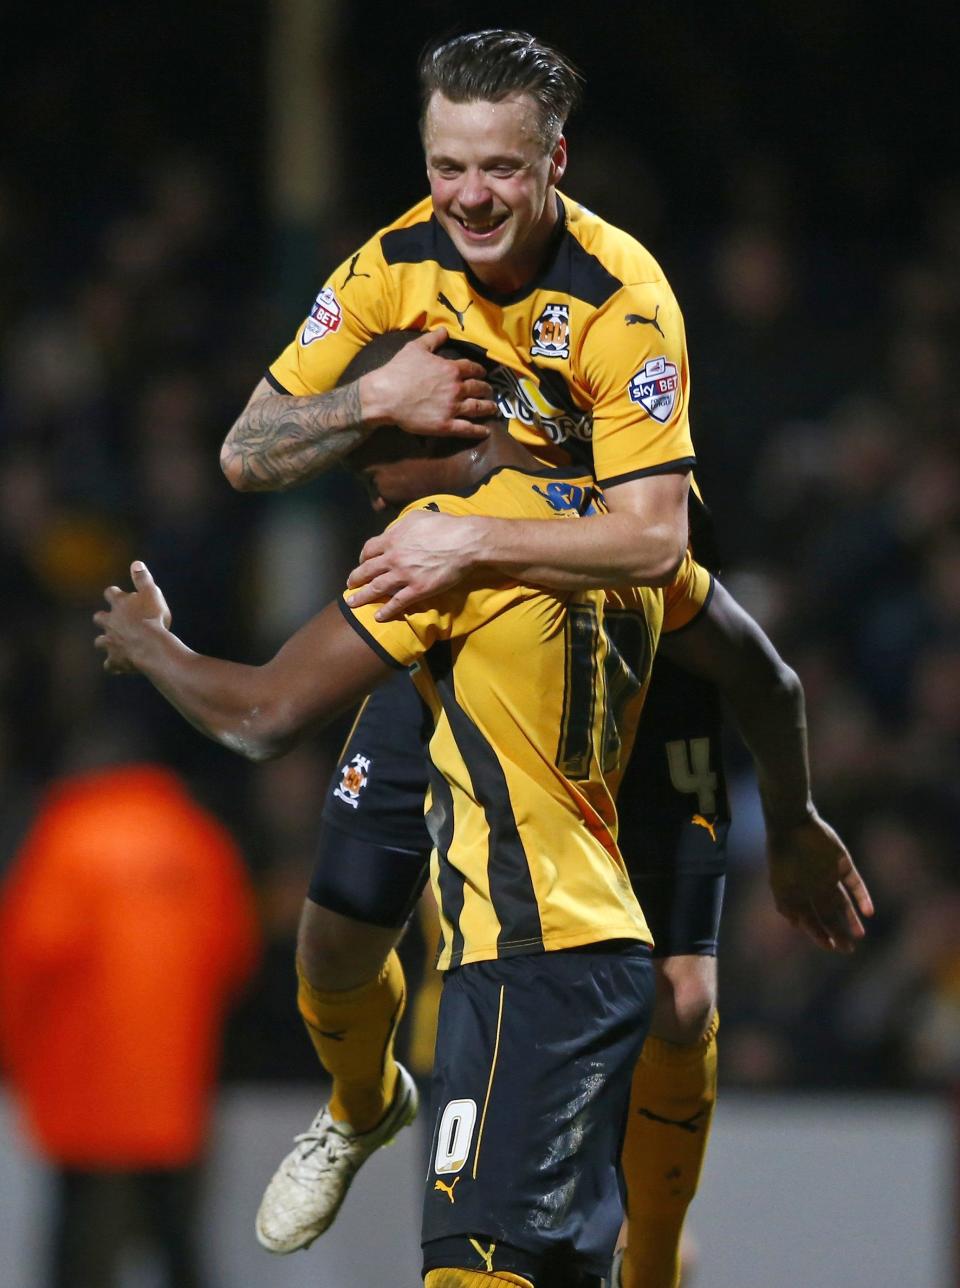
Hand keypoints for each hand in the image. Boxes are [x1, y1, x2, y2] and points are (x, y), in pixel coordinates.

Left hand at [93, 562, 171, 673]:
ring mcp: (111, 642)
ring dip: (106, 642)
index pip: (110, 594)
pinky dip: (113, 665)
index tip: (118, 594)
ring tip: (113, 644)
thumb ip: (143, 578)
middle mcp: (110, 622)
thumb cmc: (153, 618)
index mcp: (119, 604)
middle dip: (104, 618)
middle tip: (112, 620)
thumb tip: (135, 563)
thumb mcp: (152, 593)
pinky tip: (118, 666)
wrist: (151, 646)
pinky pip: (110, 665)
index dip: (114, 594)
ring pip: (100, 642)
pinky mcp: (115, 660)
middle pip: (99, 618)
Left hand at [345, 509, 485, 620]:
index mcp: (392, 539)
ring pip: (377, 588)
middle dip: (355, 579)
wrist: (464, 542)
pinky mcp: (417, 590)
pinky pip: (397, 603)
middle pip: (367, 570)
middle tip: (349, 586)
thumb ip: (400, 526)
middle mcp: (393, 558)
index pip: (368, 550)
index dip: (362, 558)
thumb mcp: (416, 518)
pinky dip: (386, 610)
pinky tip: (378, 616)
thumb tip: (392, 532)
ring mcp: (404, 575)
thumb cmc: (444, 526)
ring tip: (352, 603)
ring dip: (362, 597)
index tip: (362, 563)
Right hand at [362, 328, 497, 437]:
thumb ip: (433, 339)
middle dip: (486, 389)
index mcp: (451, 369)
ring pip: (477, 408)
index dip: (480, 371)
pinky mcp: (446, 425)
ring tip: (493, 408)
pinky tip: (486, 431)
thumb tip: (445, 331)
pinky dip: (479, 430)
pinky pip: (467, 429)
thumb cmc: (399, 370)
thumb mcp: (415, 348)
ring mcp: (453, 408)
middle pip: (479, 388)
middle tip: (490, 391)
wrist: (386, 395)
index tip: (483, 373)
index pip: (472, 368)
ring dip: (488, 408)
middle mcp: (457, 388)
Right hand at [766, 810, 873, 952]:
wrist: (792, 824)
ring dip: (851, 917)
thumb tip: (795, 926)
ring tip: (860, 934)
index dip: (820, 934)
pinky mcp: (843, 863)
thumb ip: (787, 904)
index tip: (831, 947)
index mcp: (799, 893)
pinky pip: (855, 882)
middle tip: (848, 948)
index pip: (811, 918)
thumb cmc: (782, 854)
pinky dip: (862, 896)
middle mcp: (815, 887)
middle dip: (837, 931)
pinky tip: (869, 911)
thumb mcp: (780, 883)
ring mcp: (830, 875)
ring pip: (844, 901)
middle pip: (829, 913)